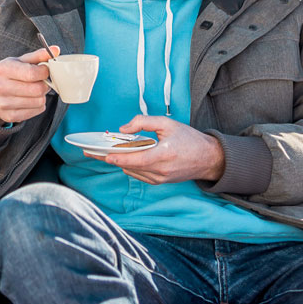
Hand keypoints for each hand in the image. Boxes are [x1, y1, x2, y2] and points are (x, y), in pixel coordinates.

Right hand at [0, 46, 57, 124]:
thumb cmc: (11, 74)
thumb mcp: (21, 61)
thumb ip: (39, 55)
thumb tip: (56, 50)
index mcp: (3, 69)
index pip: (31, 73)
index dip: (44, 72)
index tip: (45, 70)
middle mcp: (0, 87)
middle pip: (37, 89)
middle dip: (44, 85)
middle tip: (42, 82)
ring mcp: (4, 103)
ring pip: (39, 101)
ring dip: (42, 96)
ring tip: (35, 90)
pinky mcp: (10, 116)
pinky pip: (37, 111)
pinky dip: (38, 105)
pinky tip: (31, 100)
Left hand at [87, 115, 224, 183]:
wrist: (209, 159)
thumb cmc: (189, 139)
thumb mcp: (167, 123)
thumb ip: (143, 122)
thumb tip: (123, 129)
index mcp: (162, 155)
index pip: (134, 159)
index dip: (116, 157)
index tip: (103, 154)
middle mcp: (160, 171)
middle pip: (128, 166)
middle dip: (110, 158)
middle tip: (93, 151)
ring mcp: (160, 179)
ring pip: (132, 171)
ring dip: (120, 161)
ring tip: (108, 151)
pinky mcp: (160, 182)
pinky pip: (139, 174)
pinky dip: (131, 165)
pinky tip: (126, 156)